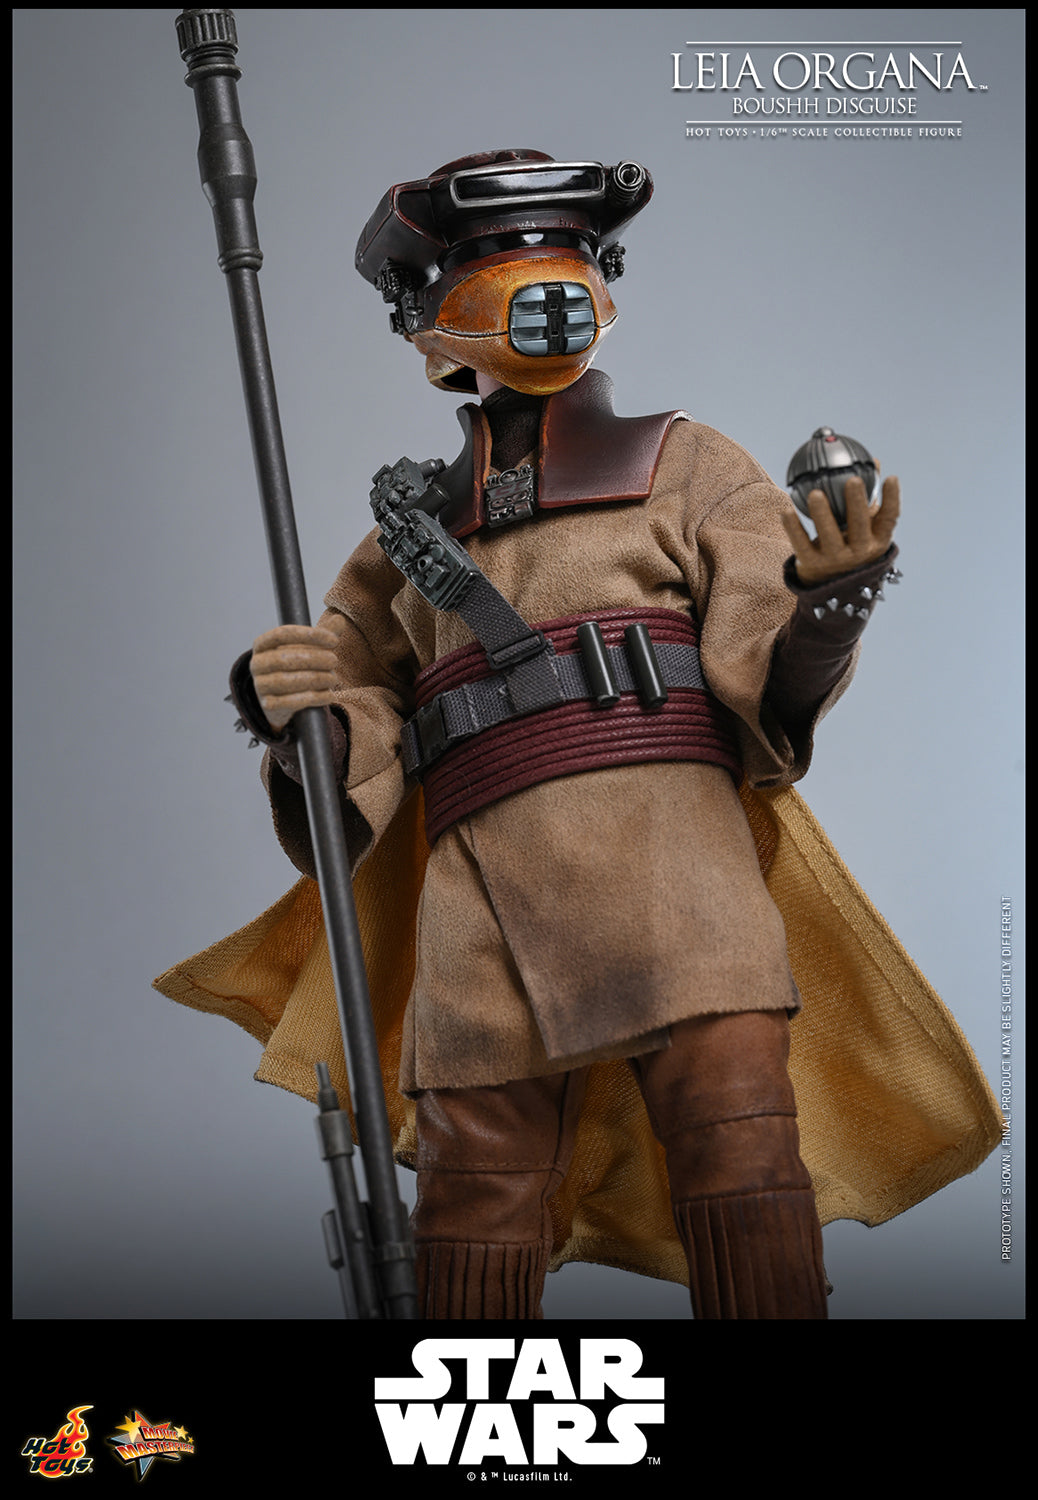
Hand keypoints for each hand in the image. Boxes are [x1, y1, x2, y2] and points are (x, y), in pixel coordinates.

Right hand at [249, 610, 346, 730]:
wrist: (281, 700)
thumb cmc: (296, 667)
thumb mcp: (308, 648)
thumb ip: (323, 634)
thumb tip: (340, 619)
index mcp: (262, 644)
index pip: (282, 634)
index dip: (309, 635)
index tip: (334, 640)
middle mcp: (256, 664)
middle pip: (285, 658)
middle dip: (314, 659)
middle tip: (335, 661)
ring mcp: (260, 686)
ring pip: (286, 681)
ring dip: (315, 679)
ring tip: (333, 678)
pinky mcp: (267, 706)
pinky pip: (290, 702)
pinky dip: (313, 698)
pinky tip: (329, 695)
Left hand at [781, 474, 900, 584]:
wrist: (830, 585)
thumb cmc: (850, 544)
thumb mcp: (864, 527)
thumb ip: (869, 498)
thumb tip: (874, 461)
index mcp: (876, 541)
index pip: (888, 520)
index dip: (892, 499)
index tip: (890, 478)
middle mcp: (859, 552)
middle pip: (859, 525)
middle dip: (857, 503)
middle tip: (853, 480)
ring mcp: (835, 560)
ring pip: (829, 535)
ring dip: (821, 514)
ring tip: (815, 494)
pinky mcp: (812, 564)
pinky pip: (801, 543)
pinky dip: (793, 527)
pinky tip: (786, 510)